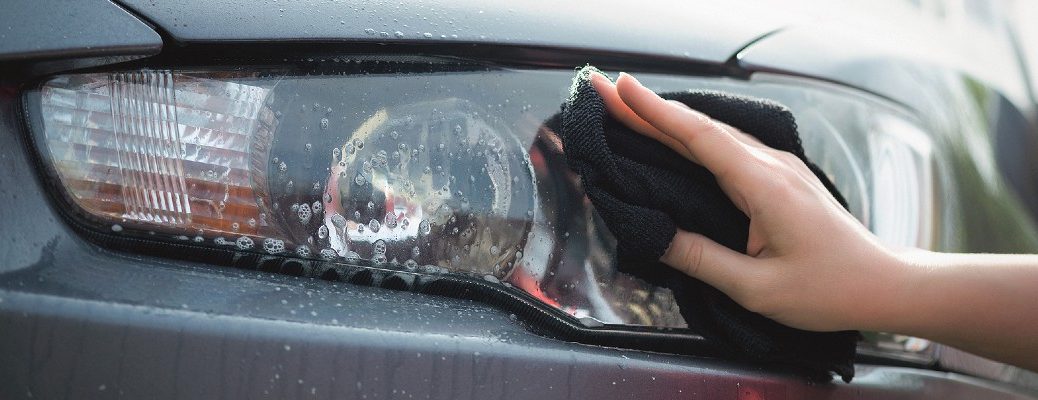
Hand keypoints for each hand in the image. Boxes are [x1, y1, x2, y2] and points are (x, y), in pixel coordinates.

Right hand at [589, 72, 909, 331]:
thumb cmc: (829, 290)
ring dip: (667, 120)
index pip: (698, 138)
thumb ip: (702, 259)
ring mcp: (779, 167)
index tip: (617, 88)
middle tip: (603, 91)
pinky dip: (690, 138)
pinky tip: (673, 138)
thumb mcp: (757, 288)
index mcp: (764, 185)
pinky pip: (727, 148)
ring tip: (625, 110)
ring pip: (713, 135)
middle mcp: (771, 165)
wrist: (886, 285)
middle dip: (647, 108)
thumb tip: (654, 236)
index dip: (654, 112)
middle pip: (699, 128)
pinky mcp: (781, 178)